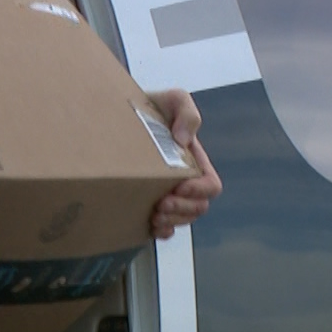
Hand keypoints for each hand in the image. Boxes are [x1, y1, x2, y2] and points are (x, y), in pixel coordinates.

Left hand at [147, 88, 221, 238]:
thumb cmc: (151, 106)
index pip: (211, 186)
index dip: (199, 191)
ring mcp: (169, 192)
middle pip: (198, 207)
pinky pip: (166, 227)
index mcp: (195, 161)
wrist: (120, 113)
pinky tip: (152, 226)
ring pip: (183, 219)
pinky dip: (163, 232)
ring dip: (172, 222)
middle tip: (160, 204)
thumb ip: (186, 113)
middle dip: (182, 209)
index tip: (179, 186)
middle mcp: (186, 180)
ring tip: (153, 215)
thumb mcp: (173, 99)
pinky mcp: (150, 200)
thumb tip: (184, 140)